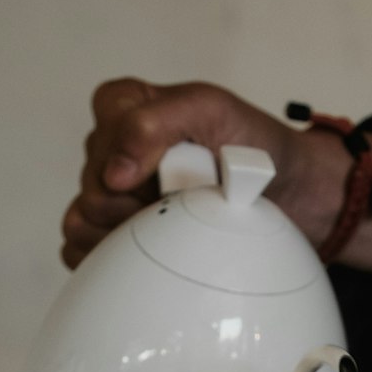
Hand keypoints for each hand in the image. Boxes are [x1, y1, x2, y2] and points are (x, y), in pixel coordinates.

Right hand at [60, 78, 303, 268]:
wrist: (288, 197)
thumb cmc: (251, 148)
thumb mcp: (212, 111)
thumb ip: (158, 122)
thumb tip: (115, 171)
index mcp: (128, 110)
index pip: (104, 126)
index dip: (130, 154)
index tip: (160, 174)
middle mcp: (112, 153)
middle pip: (93, 183)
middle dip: (139, 201)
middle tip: (184, 203)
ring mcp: (110, 199)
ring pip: (83, 222)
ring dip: (128, 235)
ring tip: (173, 230)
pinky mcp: (112, 239)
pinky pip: (84, 254)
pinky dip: (111, 262)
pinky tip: (148, 258)